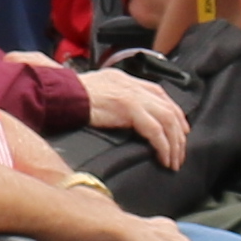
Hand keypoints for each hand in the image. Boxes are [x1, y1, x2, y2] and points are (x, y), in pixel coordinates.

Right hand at [73, 66, 192, 162]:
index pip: (159, 92)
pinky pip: (155, 130)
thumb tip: (123, 116)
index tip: (179, 128)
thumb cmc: (70, 97)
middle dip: (179, 132)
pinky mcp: (129, 108)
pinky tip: (163, 158)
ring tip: (173, 160)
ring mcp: (133, 95)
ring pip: (167, 120)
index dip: (173, 111)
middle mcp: (133, 84)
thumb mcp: (96, 91)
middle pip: (168, 108)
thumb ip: (113, 98)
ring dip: (174, 143)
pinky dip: (163, 146)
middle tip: (180, 151)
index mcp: (125, 79)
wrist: (60, 95)